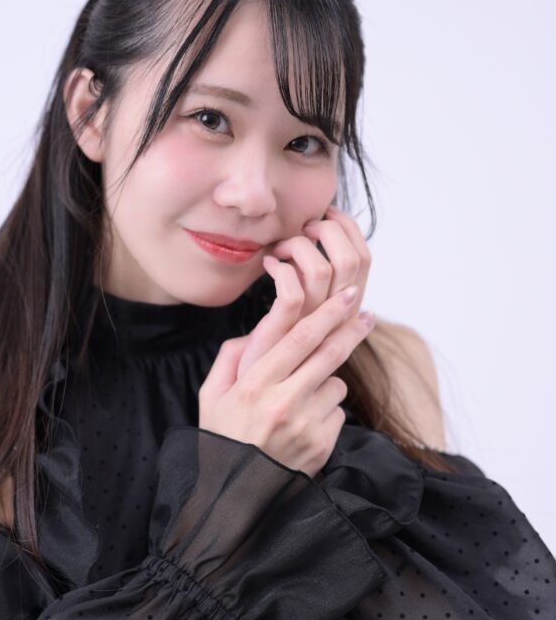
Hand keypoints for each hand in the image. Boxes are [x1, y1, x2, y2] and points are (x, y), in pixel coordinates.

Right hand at [198, 285, 374, 478]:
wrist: (237, 494)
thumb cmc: (223, 438)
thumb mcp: (212, 396)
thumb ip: (230, 357)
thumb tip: (257, 330)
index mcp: (253, 384)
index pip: (299, 338)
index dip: (327, 313)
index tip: (346, 297)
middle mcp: (282, 402)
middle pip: (329, 353)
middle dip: (351, 328)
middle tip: (366, 313)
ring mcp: (305, 424)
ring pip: (335, 383)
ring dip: (326, 382)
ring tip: (302, 398)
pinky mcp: (321, 444)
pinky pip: (338, 411)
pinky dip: (326, 411)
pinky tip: (304, 424)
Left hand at [236, 205, 371, 379]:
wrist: (254, 405)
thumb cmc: (273, 359)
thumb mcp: (307, 322)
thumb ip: (319, 294)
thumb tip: (317, 252)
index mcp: (345, 311)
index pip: (364, 259)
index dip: (348, 229)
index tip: (327, 213)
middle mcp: (336, 318)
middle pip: (353, 259)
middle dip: (329, 230)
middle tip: (304, 228)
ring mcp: (311, 326)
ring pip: (323, 270)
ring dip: (301, 246)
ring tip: (281, 248)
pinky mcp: (283, 333)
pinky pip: (291, 291)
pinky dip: (280, 268)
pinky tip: (268, 264)